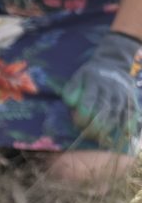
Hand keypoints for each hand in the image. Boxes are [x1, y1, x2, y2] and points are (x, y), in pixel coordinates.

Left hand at [62, 31, 140, 151]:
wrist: (113, 65)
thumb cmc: (90, 76)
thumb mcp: (77, 77)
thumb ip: (71, 90)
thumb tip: (70, 102)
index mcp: (94, 83)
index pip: (89, 100)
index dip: (83, 114)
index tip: (78, 123)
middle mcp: (110, 89)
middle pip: (104, 109)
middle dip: (95, 124)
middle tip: (87, 134)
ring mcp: (122, 95)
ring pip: (117, 113)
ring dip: (108, 127)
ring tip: (99, 138)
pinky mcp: (131, 100)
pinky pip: (132, 112)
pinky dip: (129, 123)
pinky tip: (124, 134)